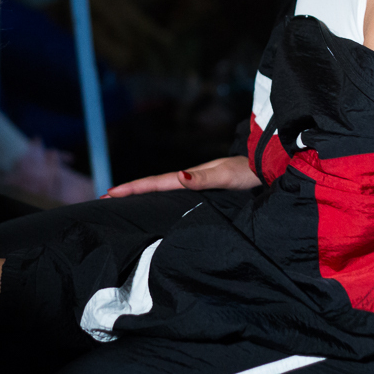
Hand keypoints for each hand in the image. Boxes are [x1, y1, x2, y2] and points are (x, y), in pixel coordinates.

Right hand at [101, 155, 260, 197]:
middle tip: (106, 198)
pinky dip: (160, 198)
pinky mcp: (206, 190)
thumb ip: (203, 178)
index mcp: (191, 175)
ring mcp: (197, 183)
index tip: (110, 194)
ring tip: (123, 202)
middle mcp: (191, 179)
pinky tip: (158, 205)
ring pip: (163, 189)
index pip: (156, 183)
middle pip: (154, 185)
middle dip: (130, 191)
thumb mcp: (226, 176)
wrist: (268, 167)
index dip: (133, 188)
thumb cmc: (249, 172)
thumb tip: (178, 177)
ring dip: (143, 195)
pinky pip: (175, 195)